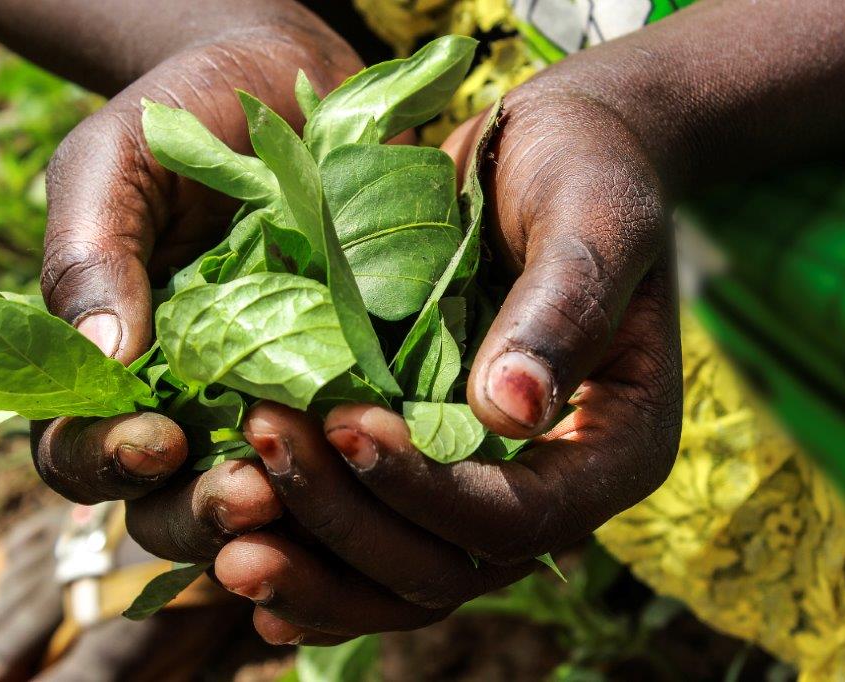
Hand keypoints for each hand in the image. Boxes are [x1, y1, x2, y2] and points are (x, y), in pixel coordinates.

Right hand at [31, 11, 363, 559]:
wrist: (287, 81)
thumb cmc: (181, 117)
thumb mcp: (114, 165)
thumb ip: (90, 253)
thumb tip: (100, 355)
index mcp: (113, 367)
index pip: (82, 451)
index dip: (109, 463)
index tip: (158, 442)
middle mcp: (190, 400)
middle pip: (172, 502)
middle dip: (203, 511)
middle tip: (250, 496)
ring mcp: (273, 397)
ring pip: (266, 495)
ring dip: (285, 512)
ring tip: (316, 488)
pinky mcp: (351, 382)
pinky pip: (351, 444)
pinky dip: (360, 463)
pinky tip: (382, 450)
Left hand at [211, 76, 683, 644]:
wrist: (546, 156)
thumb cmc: (586, 167)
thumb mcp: (590, 216)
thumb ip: (561, 308)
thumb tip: (509, 411)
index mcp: (616, 448)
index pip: (523, 517)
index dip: (430, 491)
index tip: (346, 424)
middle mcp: (553, 489)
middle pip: (451, 566)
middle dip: (350, 523)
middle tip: (263, 443)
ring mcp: (489, 487)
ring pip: (402, 577)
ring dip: (314, 566)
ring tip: (227, 539)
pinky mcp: (432, 468)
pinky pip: (374, 545)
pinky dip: (311, 559)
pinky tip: (233, 554)